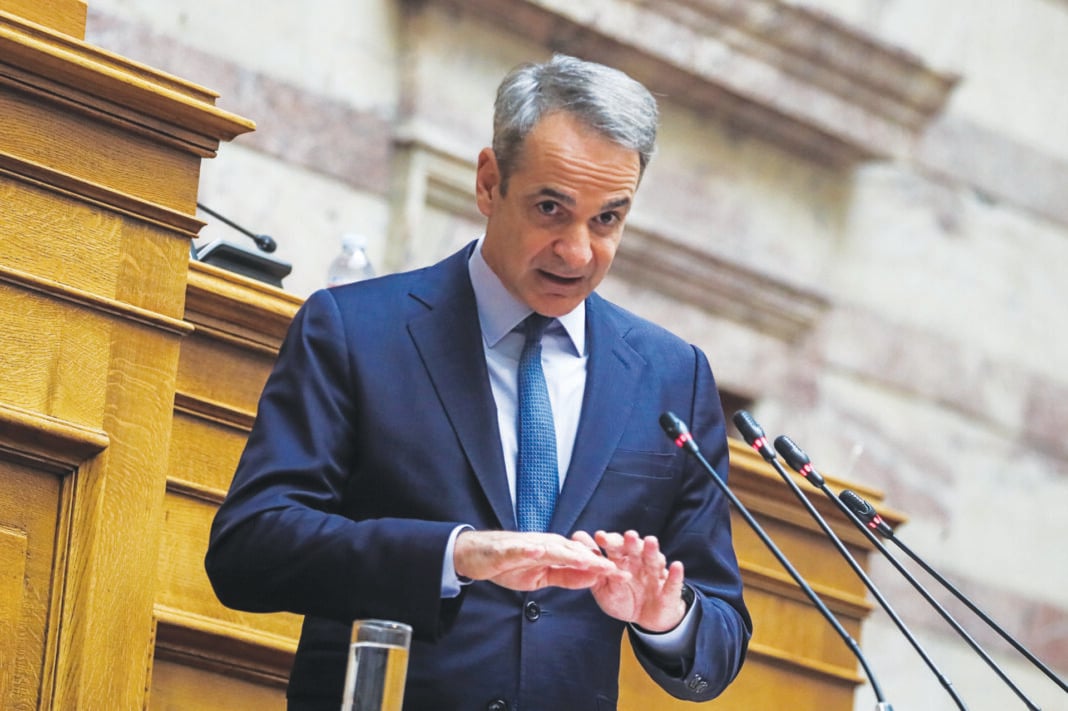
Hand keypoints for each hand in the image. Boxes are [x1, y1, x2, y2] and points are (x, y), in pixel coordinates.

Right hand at [454, 529, 626, 591]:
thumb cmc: (509, 564)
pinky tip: (540, 551)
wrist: (476, 555)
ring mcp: (528, 545)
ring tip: (591, 562)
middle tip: (620, 571)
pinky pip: (520, 549)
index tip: (625, 576)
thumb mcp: (541, 576)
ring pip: (554, 549)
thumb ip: (566, 577)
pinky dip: (530, 550)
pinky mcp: (508, 548)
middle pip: (575, 553)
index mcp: (555, 551)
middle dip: (597, 563)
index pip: (584, 560)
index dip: (603, 568)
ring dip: (572, 555)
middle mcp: (546, 544)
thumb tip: (590, 579)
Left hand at [572, 530, 687, 631]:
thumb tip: (577, 538)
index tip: (600, 536)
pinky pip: (673, 582)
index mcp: (623, 561)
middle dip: (632, 542)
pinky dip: (675, 575)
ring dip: (652, 551)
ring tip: (650, 541)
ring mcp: (655, 575)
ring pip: (654, 560)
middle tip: (628, 535)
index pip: (616, 547)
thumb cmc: (624, 598)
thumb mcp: (603, 586)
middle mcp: (640, 563)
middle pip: (636, 550)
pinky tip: (676, 566)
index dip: (610, 541)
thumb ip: (592, 565)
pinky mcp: (669, 590)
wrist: (646, 619)